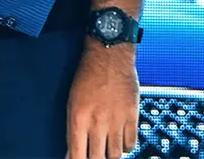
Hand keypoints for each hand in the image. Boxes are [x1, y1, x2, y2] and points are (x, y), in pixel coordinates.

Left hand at [67, 43, 139, 158]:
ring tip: (107, 149)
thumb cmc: (88, 75)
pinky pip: (131, 144)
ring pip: (115, 155)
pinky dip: (126, 147)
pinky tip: (120, 141)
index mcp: (79, 119)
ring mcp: (116, 120)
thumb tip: (71, 152)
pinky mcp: (132, 115)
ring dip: (110, 155)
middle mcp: (98, 122)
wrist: (110, 54)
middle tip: (95, 155)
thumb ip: (72, 130)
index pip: (77, 156)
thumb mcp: (72, 102)